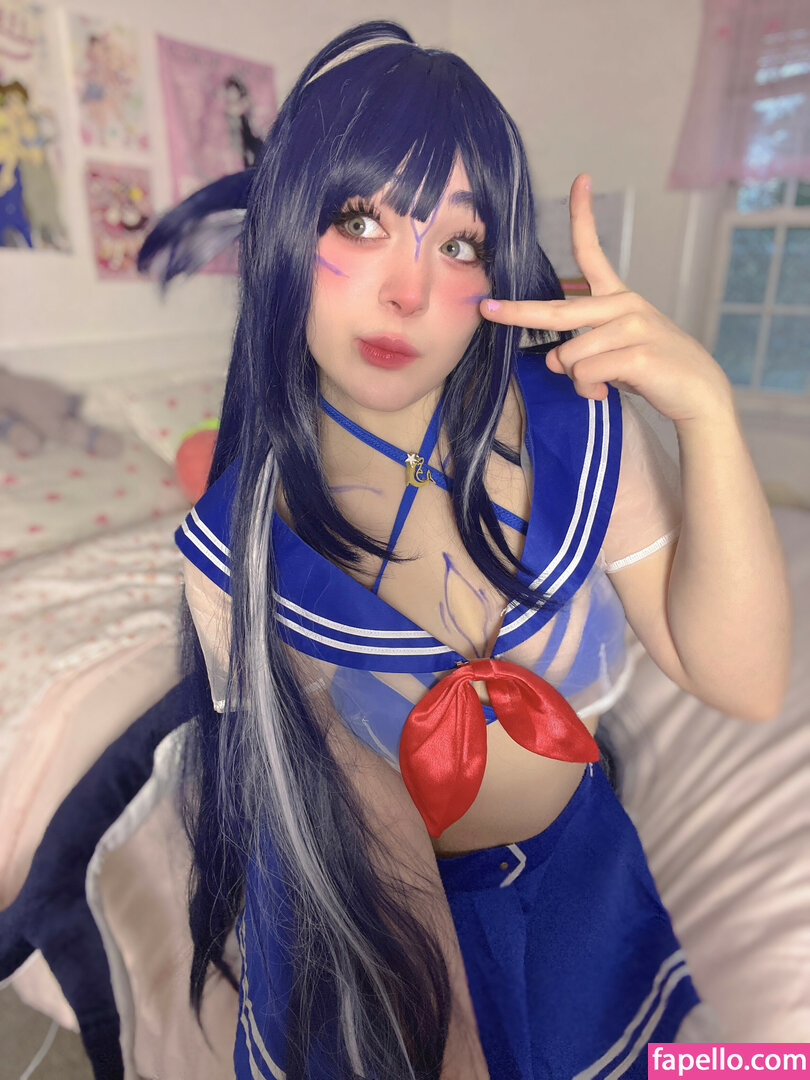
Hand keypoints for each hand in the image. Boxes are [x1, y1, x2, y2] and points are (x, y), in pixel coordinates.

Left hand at [480, 173, 732, 424]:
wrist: (699, 393)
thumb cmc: (654, 372)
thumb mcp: (611, 357)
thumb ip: (580, 352)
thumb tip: (553, 360)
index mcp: (618, 298)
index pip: (594, 253)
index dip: (583, 217)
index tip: (579, 180)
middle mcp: (624, 305)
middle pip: (556, 311)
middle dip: (517, 313)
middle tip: (487, 309)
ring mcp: (632, 327)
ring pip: (569, 357)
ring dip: (577, 380)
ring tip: (599, 386)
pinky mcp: (638, 354)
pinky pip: (587, 374)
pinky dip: (589, 390)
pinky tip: (607, 393)